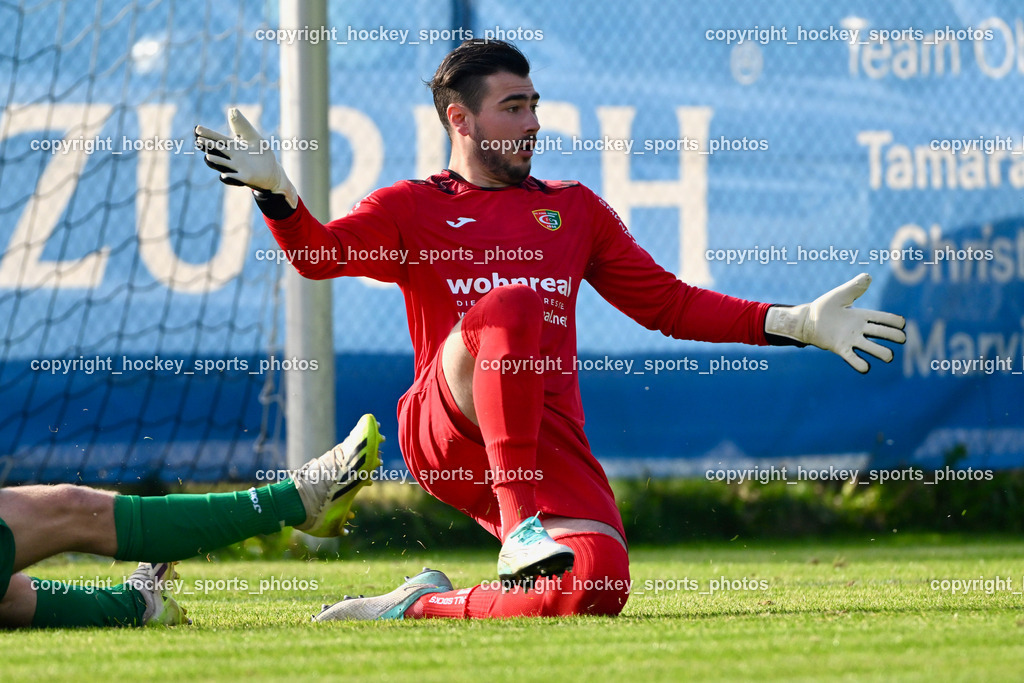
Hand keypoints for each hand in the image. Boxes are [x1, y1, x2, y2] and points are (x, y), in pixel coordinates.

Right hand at [194, 108, 297, 207]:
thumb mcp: (253, 137)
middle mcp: (231, 157)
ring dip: (215, 161)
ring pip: (222, 164)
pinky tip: (223, 175)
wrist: (271, 172)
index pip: (218, 139)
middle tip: (199, 141)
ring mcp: (236, 168)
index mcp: (233, 146)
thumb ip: (242, 125)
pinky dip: (228, 177)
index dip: (208, 134)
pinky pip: (234, 178)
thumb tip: (232, 109)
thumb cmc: (260, 153)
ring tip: (208, 157)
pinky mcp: (244, 178)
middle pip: (217, 150)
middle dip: (208, 146)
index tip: (197, 129)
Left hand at [764, 273, 905, 372]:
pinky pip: (852, 357)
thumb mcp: (840, 295)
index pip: (883, 318)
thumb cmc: (824, 307)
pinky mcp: (840, 348)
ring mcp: (851, 340)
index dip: (894, 321)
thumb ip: (854, 287)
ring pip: (871, 347)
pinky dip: (859, 364)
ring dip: (881, 352)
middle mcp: (859, 329)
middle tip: (902, 339)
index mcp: (862, 316)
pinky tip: (865, 368)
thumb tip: (868, 276)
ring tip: (889, 356)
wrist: (807, 321)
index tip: (902, 324)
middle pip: (881, 332)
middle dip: (893, 336)